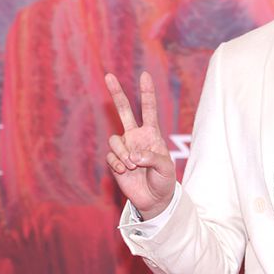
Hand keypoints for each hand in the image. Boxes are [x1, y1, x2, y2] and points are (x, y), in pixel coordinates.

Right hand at [105, 71, 175, 219]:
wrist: (154, 198)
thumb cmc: (163, 180)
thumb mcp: (165, 168)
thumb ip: (152, 158)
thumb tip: (134, 155)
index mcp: (152, 133)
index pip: (149, 109)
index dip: (147, 92)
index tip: (144, 75)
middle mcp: (136, 136)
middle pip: (124, 111)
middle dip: (116, 93)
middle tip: (109, 75)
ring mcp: (124, 147)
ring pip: (115, 139)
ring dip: (123, 153)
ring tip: (133, 165)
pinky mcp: (115, 161)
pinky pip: (111, 156)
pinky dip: (117, 164)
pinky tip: (125, 171)